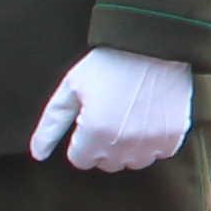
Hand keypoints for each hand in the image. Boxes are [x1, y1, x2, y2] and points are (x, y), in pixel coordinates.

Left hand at [29, 47, 195, 172]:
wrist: (154, 46)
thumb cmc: (109, 63)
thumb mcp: (71, 87)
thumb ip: (51, 125)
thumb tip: (37, 154)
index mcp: (94, 133)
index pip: (80, 160)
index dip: (81, 140)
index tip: (90, 119)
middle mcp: (122, 145)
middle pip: (106, 164)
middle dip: (103, 146)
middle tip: (110, 115)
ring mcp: (150, 143)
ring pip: (132, 162)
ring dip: (128, 147)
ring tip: (130, 117)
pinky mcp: (173, 137)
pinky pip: (158, 154)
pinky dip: (153, 142)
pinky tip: (149, 119)